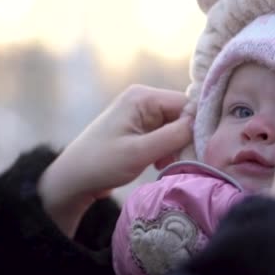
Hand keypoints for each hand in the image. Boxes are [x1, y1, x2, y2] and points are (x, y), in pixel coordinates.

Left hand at [39, 84, 192, 235]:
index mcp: (142, 96)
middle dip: (183, 138)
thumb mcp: (140, 152)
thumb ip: (173, 136)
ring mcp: (140, 114)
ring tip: (161, 164)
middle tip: (176, 160)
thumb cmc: (102, 163)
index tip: (196, 150)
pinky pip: (164, 135)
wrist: (74, 178)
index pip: (185, 104)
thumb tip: (201, 124)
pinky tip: (157, 164)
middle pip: (181, 115)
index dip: (194, 126)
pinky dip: (165, 150)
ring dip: (174, 147)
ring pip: (175, 127)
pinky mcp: (138, 129)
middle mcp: (142, 99)